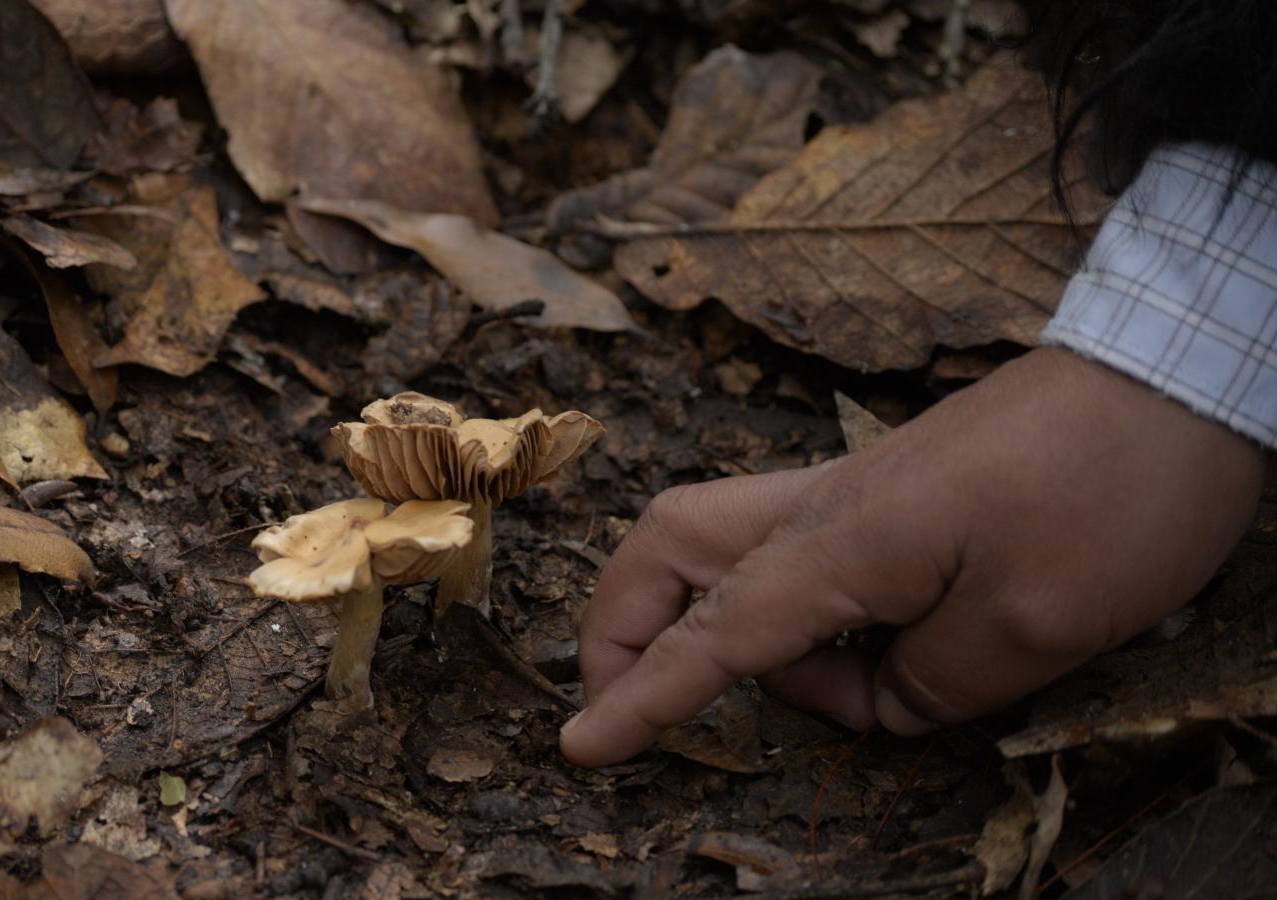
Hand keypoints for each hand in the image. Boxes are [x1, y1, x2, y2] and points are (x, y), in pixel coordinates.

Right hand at [561, 347, 1264, 767]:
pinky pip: (795, 554)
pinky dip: (798, 614)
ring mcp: (851, 493)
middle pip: (666, 547)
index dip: (641, 698)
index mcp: (840, 544)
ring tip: (849, 694)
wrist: (1172, 378)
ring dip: (735, 630)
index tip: (580, 749)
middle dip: (621, 624)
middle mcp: (821, 509)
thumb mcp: (1032, 626)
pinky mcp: (888, 494)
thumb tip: (882, 699)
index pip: (711, 634)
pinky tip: (881, 652)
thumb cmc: (1110, 495)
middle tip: (622, 697)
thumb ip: (930, 685)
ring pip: (720, 544)